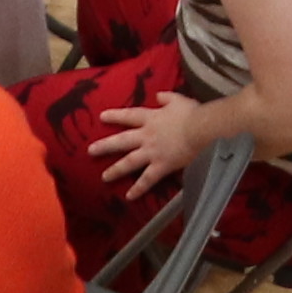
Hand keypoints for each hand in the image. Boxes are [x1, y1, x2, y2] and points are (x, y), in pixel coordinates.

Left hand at [89, 94, 225, 196]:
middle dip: (105, 146)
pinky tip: (129, 196)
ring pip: (129, 162)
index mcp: (151, 118)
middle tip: (90, 151)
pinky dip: (138, 188)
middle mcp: (146, 136)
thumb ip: (166, 97)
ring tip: (104, 177)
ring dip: (116, 170)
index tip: (101, 117)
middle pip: (122, 140)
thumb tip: (157, 96)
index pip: (129, 116)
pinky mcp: (161, 166)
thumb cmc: (191, 113)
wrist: (201, 129)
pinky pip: (147, 179)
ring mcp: (152, 152)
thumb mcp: (177, 100)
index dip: (115, 116)